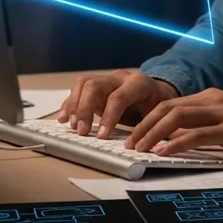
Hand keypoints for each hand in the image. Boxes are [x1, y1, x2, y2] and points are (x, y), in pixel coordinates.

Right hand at [57, 70, 179, 137]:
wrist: (157, 91)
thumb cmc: (157, 106)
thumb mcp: (159, 115)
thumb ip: (150, 126)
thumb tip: (142, 145)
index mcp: (138, 84)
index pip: (118, 97)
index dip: (108, 117)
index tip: (100, 137)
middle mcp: (120, 77)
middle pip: (94, 85)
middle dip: (84, 109)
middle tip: (81, 132)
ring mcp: (106, 79)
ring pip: (83, 83)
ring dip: (74, 105)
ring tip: (72, 126)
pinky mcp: (96, 86)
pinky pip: (78, 89)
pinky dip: (69, 104)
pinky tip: (63, 118)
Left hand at [123, 88, 222, 158]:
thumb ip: (207, 128)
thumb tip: (182, 143)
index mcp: (210, 98)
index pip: (170, 105)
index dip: (149, 119)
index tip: (135, 135)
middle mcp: (212, 101)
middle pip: (167, 108)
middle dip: (144, 126)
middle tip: (130, 144)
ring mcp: (221, 112)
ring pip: (177, 117)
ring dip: (153, 134)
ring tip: (140, 149)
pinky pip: (197, 134)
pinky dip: (176, 143)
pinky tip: (163, 152)